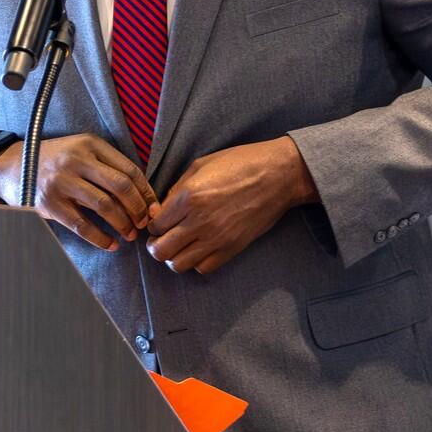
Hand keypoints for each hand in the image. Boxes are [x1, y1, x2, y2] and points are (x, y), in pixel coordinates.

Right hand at [0, 134, 156, 250]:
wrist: (11, 167)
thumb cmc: (54, 161)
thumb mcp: (79, 150)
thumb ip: (106, 165)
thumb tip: (143, 195)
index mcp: (89, 144)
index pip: (129, 170)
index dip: (146, 192)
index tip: (154, 208)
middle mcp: (76, 160)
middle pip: (121, 187)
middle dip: (138, 209)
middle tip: (144, 224)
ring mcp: (61, 181)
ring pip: (105, 206)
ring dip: (123, 224)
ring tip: (130, 235)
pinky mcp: (49, 203)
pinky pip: (83, 225)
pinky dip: (101, 238)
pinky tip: (110, 245)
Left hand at [147, 136, 318, 274]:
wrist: (278, 175)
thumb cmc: (240, 163)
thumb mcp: (201, 165)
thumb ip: (177, 189)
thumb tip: (163, 209)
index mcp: (188, 196)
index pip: (155, 225)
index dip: (152, 224)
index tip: (159, 221)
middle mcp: (199, 221)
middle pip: (161, 250)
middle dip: (156, 246)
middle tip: (162, 238)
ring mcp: (216, 238)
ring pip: (178, 264)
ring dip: (174, 256)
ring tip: (180, 245)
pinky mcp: (232, 248)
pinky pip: (203, 268)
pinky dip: (196, 262)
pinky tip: (199, 249)